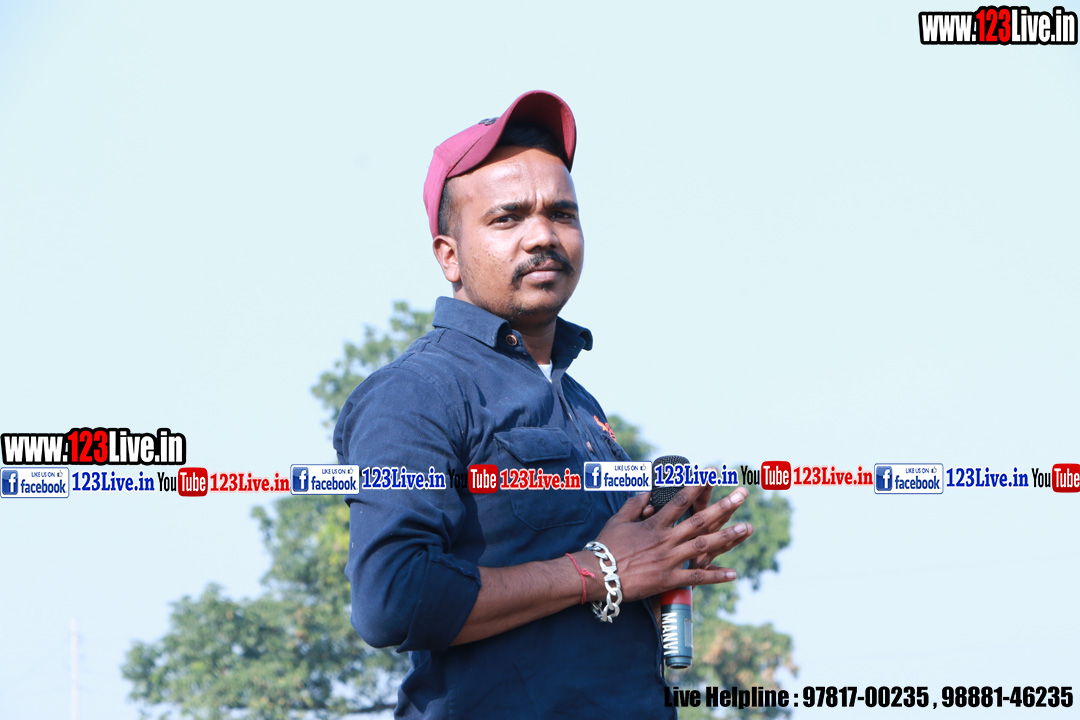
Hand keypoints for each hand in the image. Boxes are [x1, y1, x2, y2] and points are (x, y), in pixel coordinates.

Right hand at [588, 484, 752, 602]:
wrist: (597, 574)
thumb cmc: (606, 546)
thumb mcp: (619, 520)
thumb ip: (635, 504)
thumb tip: (649, 491)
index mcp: (654, 524)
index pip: (680, 500)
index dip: (696, 485)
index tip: (711, 473)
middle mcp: (666, 539)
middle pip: (700, 520)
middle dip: (723, 507)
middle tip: (742, 495)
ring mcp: (669, 559)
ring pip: (704, 546)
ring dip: (727, 537)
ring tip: (747, 528)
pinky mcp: (668, 579)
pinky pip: (696, 577)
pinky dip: (715, 576)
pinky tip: (733, 573)